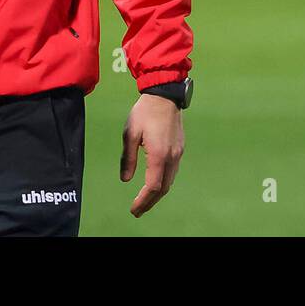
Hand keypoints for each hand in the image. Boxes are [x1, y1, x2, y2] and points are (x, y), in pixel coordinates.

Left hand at [119, 93, 183, 217]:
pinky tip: (155, 183)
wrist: (165, 95)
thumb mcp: (130, 133)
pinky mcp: (180, 148)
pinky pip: (172, 171)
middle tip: (137, 211)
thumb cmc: (145, 112)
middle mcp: (172, 157)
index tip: (133, 209)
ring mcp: (178, 153)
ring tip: (145, 201)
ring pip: (170, 181)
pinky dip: (163, 182)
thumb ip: (128, 158)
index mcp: (159, 155)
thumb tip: (125, 179)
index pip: (153, 187)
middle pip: (163, 188)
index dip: (143, 201)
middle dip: (150, 202)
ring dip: (157, 194)